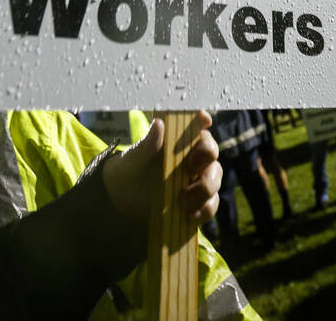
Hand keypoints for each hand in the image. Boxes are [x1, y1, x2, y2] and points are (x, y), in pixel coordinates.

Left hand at [102, 110, 221, 223]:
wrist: (120, 203)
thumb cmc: (127, 172)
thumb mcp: (132, 161)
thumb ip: (146, 146)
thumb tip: (159, 124)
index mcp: (175, 140)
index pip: (195, 124)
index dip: (203, 119)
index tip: (204, 121)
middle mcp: (190, 156)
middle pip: (211, 151)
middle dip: (206, 158)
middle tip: (190, 169)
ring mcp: (196, 179)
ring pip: (215, 178)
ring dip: (205, 188)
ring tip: (183, 200)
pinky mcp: (197, 202)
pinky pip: (211, 204)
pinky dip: (205, 209)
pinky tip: (190, 215)